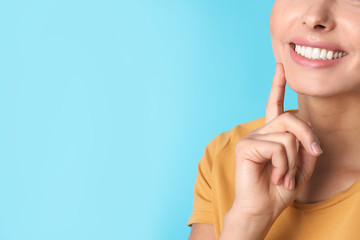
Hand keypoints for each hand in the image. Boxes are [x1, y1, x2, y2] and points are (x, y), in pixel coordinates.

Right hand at [231, 63, 322, 221]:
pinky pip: (277, 147)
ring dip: (293, 161)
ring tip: (283, 177)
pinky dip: (283, 165)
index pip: (275, 106)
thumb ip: (306, 146)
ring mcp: (251, 138)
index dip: (278, 87)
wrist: (262, 209)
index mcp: (271, 135)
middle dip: (308, 136)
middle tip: (315, 153)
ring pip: (288, 135)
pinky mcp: (246, 146)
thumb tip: (307, 129)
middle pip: (291, 118)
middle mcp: (260, 132)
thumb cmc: (279, 190)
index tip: (281, 67)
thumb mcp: (302, 167)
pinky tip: (274, 176)